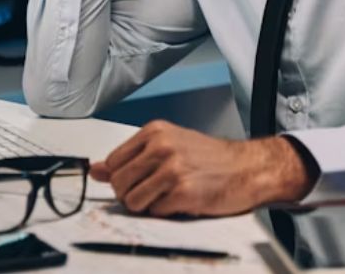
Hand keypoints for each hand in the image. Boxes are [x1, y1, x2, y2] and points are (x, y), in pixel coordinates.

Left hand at [91, 120, 316, 216]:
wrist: (248, 168)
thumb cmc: (212, 158)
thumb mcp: (169, 146)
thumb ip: (132, 158)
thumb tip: (96, 170)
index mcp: (155, 132)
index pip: (113, 163)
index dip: (122, 178)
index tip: (136, 182)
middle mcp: (161, 147)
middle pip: (119, 183)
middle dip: (131, 195)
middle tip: (154, 192)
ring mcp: (172, 169)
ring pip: (132, 201)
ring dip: (147, 206)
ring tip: (167, 197)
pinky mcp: (183, 192)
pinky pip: (155, 212)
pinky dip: (165, 212)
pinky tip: (182, 201)